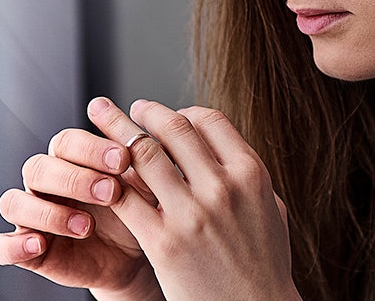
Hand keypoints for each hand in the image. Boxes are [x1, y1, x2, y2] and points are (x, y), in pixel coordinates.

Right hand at [0, 99, 161, 300]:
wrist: (134, 255)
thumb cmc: (135, 211)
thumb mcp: (143, 188)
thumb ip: (140, 164)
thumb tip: (141, 137)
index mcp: (69, 159)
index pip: (66, 141)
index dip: (91, 148)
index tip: (123, 159)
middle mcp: (44, 182)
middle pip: (37, 168)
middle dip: (74, 179)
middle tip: (110, 192)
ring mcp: (30, 215)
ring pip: (14, 202)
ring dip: (47, 212)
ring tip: (86, 226)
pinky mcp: (25, 249)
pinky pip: (0, 245)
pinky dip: (13, 245)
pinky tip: (39, 244)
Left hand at [91, 97, 300, 300]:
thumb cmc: (263, 265)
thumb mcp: (271, 210)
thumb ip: (249, 176)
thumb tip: (226, 147)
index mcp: (251, 175)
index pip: (211, 120)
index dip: (186, 111)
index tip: (173, 116)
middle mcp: (223, 188)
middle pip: (176, 128)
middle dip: (150, 112)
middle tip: (136, 108)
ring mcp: (192, 214)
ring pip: (145, 154)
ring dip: (122, 134)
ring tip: (111, 128)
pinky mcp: (163, 242)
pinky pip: (127, 198)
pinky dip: (111, 181)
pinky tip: (103, 177)